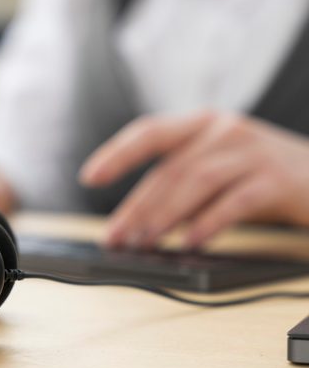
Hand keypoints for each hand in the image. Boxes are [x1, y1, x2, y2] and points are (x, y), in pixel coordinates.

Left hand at [79, 111, 308, 248]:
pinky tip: (190, 242)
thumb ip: (186, 184)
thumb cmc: (266, 175)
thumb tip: (141, 221)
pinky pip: (235, 201)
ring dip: (165, 215)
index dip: (117, 153)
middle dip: (137, 205)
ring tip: (144, 243)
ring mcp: (252, 151)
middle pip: (169, 166)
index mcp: (204, 124)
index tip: (89, 176)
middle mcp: (224, 129)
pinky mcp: (277, 179)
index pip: (150, 132)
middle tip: (115, 237)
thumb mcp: (222, 169)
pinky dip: (209, 222)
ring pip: (195, 180)